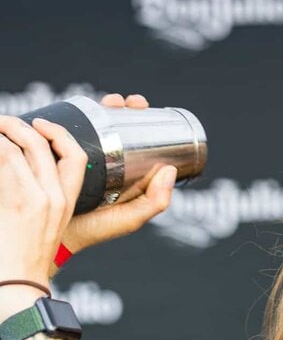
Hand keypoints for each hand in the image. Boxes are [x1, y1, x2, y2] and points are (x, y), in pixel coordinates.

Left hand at [0, 112, 87, 287]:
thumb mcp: (46, 228)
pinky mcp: (12, 202)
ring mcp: (34, 199)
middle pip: (40, 144)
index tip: (40, 123)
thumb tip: (20, 170)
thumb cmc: (24, 262)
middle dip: (17, 125)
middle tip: (1, 123)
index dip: (58, 133)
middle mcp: (54, 198)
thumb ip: (42, 201)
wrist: (17, 285)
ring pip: (14, 148)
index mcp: (66, 204)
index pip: (75, 157)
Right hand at [52, 93, 176, 258]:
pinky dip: (73, 115)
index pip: (136, 140)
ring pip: (94, 125)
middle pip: (116, 127)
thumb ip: (154, 202)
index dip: (141, 119)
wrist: (54, 237)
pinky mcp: (59, 156)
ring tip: (108, 102)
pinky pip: (67, 131)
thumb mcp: (130, 218)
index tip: (140, 106)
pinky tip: (78, 106)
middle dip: (123, 108)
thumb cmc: (94, 231)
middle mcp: (105, 163)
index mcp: (125, 174)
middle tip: (125, 102)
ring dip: (102, 108)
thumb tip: (171, 169)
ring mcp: (82, 158)